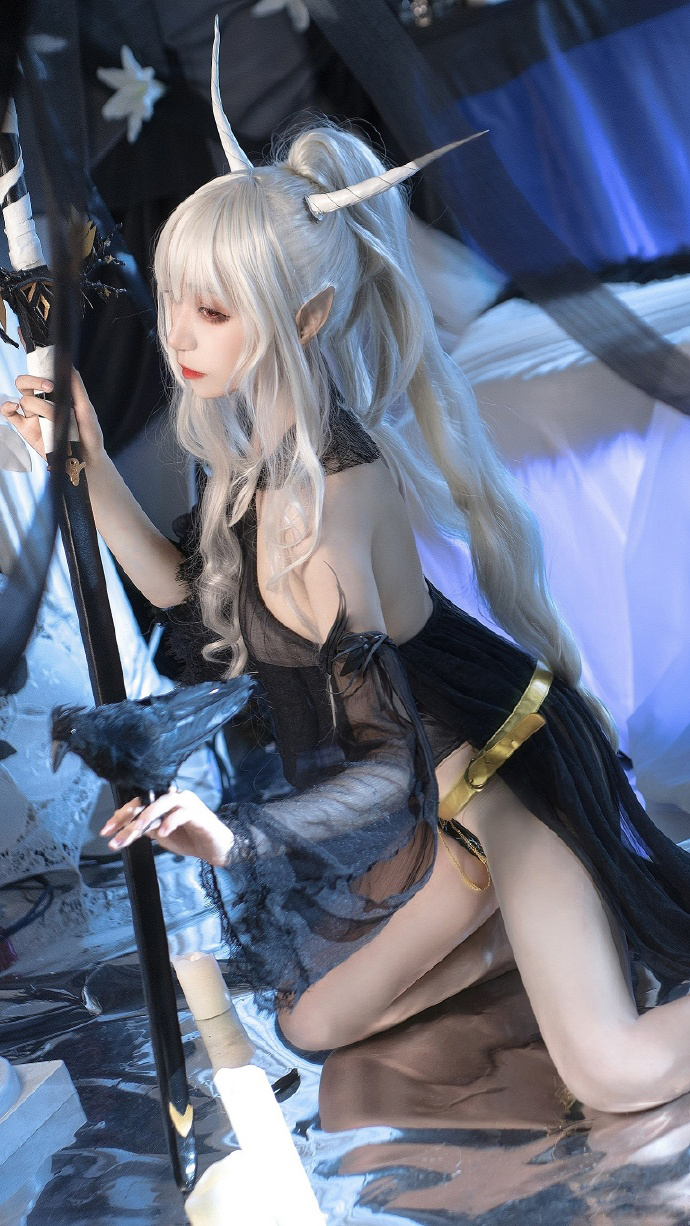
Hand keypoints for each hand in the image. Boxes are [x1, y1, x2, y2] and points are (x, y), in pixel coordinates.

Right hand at [1, 369, 104, 464]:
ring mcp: (33, 416)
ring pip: (23, 398)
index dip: (37, 364)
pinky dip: (7, 407)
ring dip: (38, 404)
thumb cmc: (89, 434)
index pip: (40, 373)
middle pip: (25, 382)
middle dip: (34, 380)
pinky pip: (9, 414)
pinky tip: (15, 406)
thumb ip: (77, 388)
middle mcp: (42, 402)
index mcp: (55, 394)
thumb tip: (69, 366)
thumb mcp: (86, 409)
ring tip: (52, 416)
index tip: (38, 356)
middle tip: (49, 387)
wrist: (86, 459)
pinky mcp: (26, 429)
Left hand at [100, 788, 234, 865]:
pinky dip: (170, 822)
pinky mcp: (198, 812)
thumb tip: (124, 827)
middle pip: (145, 802)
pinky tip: (162, 834)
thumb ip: (146, 827)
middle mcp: (173, 797)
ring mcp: (186, 802)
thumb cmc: (190, 839)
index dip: (120, 816)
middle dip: (128, 819)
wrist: (216, 848)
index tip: (105, 831)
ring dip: (146, 818)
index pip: (137, 804)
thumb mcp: (161, 834)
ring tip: (134, 832)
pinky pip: (181, 813)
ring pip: (161, 803)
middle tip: (114, 835)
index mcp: (163, 801)